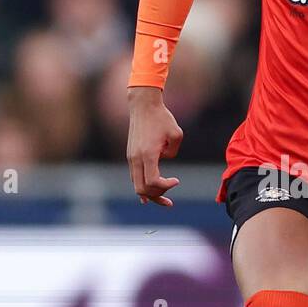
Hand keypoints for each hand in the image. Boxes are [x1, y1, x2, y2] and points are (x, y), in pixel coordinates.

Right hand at [126, 86, 183, 205]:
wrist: (143, 105)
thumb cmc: (162, 118)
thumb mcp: (176, 134)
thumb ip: (173, 152)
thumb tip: (165, 160)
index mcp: (147, 154)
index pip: (152, 182)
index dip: (165, 187)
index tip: (176, 180)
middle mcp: (136, 158)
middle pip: (142, 189)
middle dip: (157, 197)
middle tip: (170, 201)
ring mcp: (131, 158)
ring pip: (136, 186)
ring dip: (150, 194)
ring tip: (163, 201)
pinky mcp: (130, 155)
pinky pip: (134, 178)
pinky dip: (142, 187)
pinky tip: (148, 196)